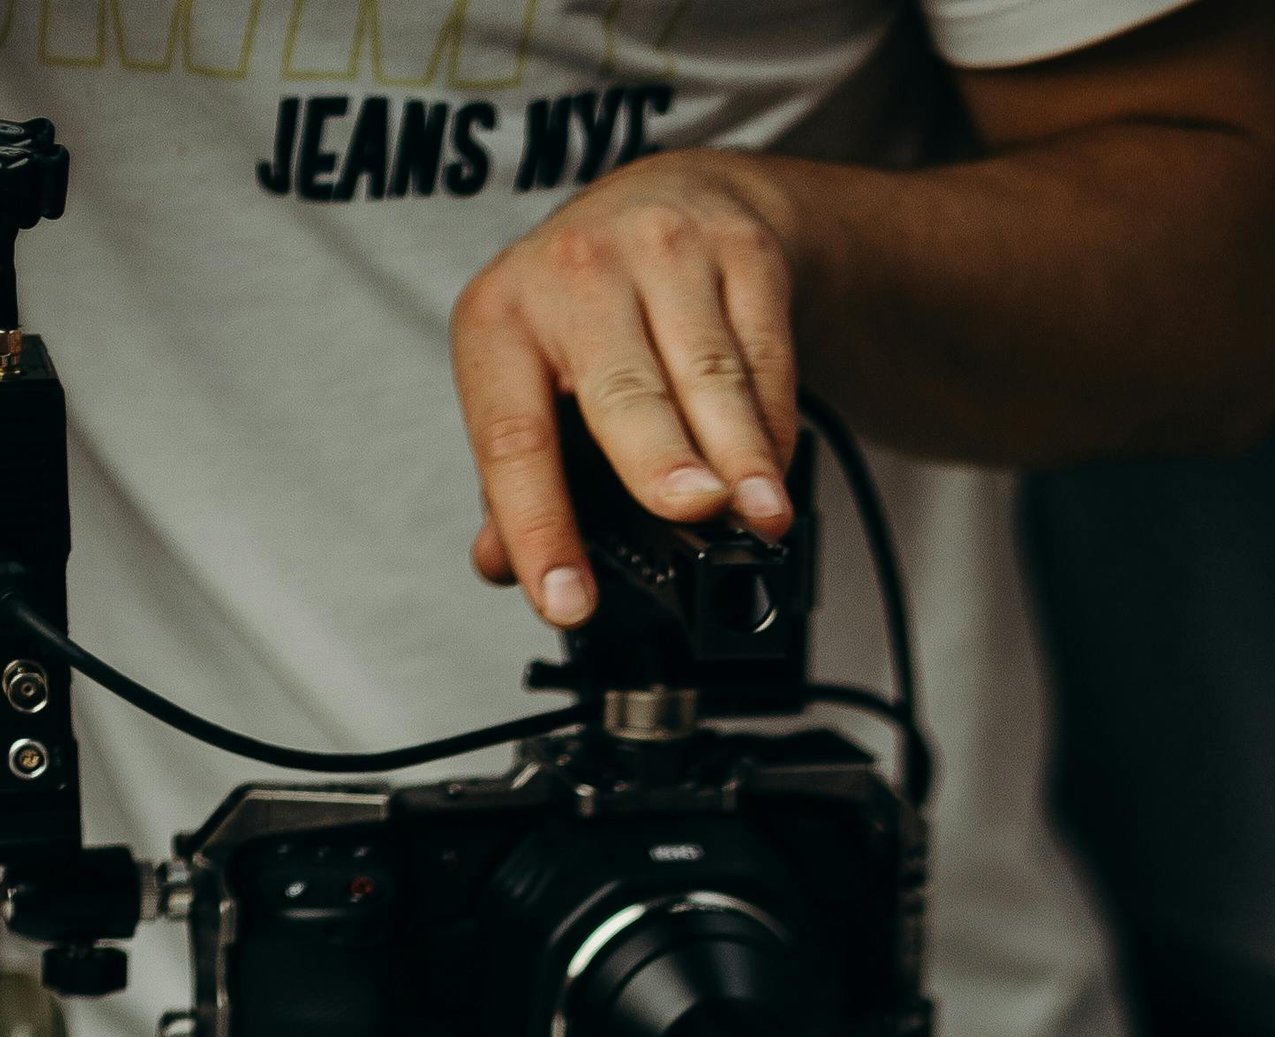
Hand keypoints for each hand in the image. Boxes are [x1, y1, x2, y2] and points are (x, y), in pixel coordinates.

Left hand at [454, 151, 801, 629]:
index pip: (512, 438)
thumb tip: (498, 564)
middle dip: (658, 458)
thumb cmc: (589, 309)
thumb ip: (515, 477)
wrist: (674, 197)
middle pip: (621, 390)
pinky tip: (772, 475)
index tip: (567, 601)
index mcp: (501, 318)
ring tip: (760, 516)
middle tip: (689, 513)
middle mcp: (576, 274)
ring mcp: (663, 253)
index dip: (539, 526)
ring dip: (741, 453)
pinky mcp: (740, 252)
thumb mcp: (528, 375)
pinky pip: (765, 354)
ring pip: (708, 372)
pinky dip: (775, 426)